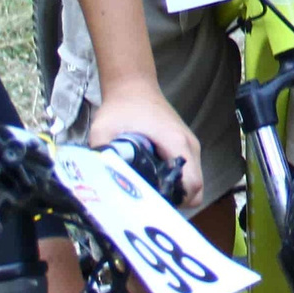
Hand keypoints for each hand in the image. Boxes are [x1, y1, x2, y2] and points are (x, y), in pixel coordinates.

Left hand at [91, 78, 204, 211]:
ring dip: (175, 192)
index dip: (176, 202)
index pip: (192, 185)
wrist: (134, 86)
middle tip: (148, 203)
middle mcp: (190, 146)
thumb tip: (97, 182)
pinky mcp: (186, 145)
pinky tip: (154, 179)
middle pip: (196, 188)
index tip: (154, 206)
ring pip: (194, 181)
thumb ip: (100, 155)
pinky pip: (189, 172)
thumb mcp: (104, 130)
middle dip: (175, 201)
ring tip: (149, 192)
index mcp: (176, 144)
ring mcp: (191, 145)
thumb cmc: (122, 107)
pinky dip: (176, 181)